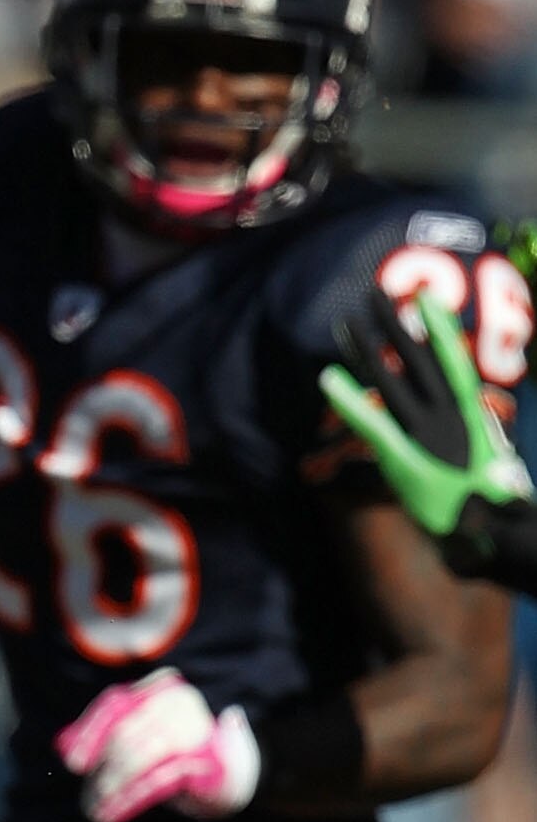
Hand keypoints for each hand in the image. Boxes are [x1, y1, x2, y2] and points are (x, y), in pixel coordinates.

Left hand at [56, 668, 259, 821]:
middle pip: (124, 734)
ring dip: (113, 787)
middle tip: (87, 797)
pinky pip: (158, 780)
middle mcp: (180, 701)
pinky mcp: (207, 760)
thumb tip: (61, 743)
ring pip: (139, 757)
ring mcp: (196, 728)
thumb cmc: (176, 756)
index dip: (89, 733)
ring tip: (96, 811)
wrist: (233, 776)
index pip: (114, 704)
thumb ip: (105, 736)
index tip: (71, 762)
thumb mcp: (139, 740)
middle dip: (101, 769)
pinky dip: (131, 798)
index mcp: (160, 686)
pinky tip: (113, 813)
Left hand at [319, 288, 533, 576]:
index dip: (438, 329)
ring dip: (364, 350)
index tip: (426, 299)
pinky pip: (370, 422)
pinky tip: (326, 378)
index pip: (451, 361)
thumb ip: (474, 432)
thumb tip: (476, 418)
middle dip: (394, 326)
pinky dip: (347, 400)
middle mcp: (448, 416)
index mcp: (469, 413)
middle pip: (416, 360)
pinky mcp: (403, 460)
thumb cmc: (488, 498)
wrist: (495, 528)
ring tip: (344, 321)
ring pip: (389, 382)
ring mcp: (426, 435)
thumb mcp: (486, 457)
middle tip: (375, 293)